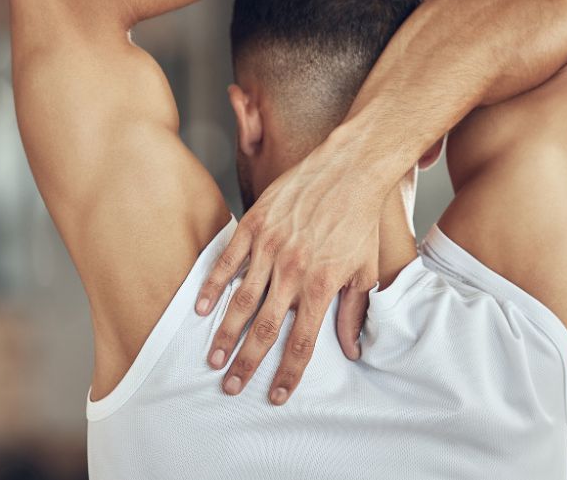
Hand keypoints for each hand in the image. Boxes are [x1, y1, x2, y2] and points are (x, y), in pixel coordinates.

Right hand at [195, 127, 390, 404]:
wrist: (348, 169)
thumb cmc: (358, 221)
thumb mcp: (364, 271)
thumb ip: (354, 313)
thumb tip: (353, 351)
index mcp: (321, 285)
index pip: (301, 342)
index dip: (287, 373)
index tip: (276, 396)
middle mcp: (292, 270)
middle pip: (265, 328)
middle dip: (246, 362)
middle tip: (230, 386)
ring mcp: (270, 246)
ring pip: (242, 299)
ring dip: (226, 332)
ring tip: (213, 357)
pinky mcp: (254, 225)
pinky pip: (228, 261)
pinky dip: (213, 286)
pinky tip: (202, 309)